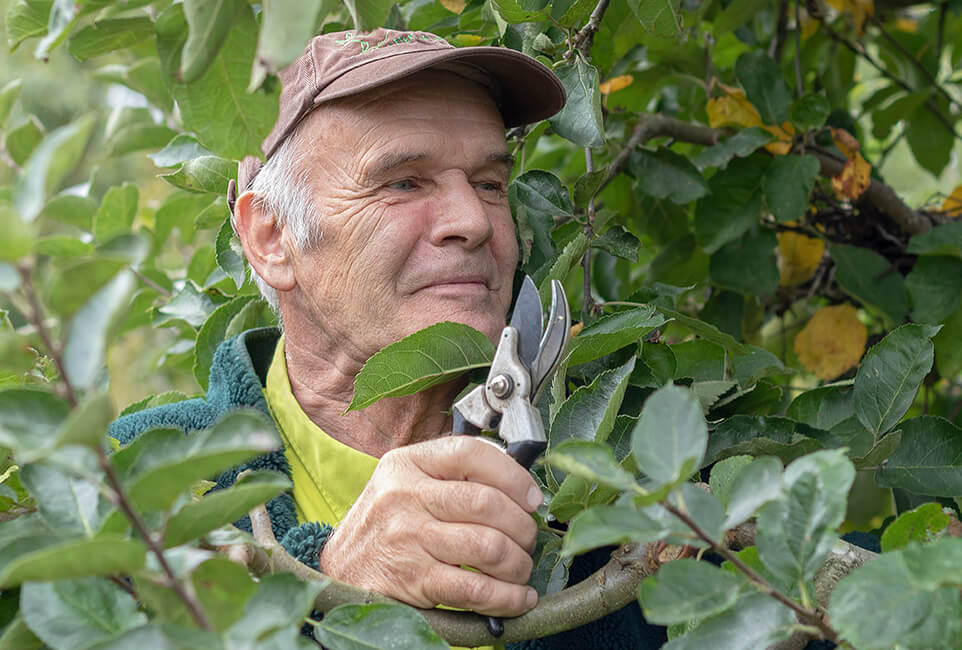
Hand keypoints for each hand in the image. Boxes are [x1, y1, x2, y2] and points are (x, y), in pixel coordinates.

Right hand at [318, 436, 542, 615]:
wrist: (338, 570)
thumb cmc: (384, 525)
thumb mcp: (406, 484)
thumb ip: (451, 476)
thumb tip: (519, 487)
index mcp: (407, 463)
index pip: (470, 453)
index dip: (513, 475)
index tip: (532, 497)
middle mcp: (404, 496)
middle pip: (487, 502)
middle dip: (523, 526)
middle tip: (529, 539)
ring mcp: (407, 538)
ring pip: (488, 546)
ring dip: (519, 563)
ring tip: (521, 568)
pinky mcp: (412, 580)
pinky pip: (475, 590)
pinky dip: (508, 597)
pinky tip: (518, 597)